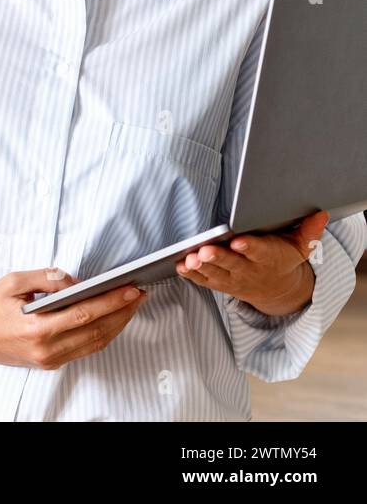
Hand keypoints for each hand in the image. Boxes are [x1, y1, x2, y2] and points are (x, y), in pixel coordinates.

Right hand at [0, 268, 146, 369]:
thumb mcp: (14, 281)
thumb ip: (48, 278)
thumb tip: (78, 282)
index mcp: (36, 328)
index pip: (86, 314)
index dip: (113, 302)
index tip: (132, 289)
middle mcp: (46, 349)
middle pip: (97, 331)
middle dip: (123, 312)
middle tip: (139, 294)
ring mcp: (49, 360)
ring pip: (95, 343)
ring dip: (117, 325)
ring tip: (131, 306)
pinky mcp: (49, 363)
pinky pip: (84, 349)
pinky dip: (102, 334)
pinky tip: (111, 319)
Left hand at [175, 210, 326, 316]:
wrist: (277, 289)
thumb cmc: (283, 259)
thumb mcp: (301, 247)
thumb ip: (309, 231)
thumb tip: (321, 213)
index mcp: (269, 258)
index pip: (259, 252)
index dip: (249, 248)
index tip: (239, 242)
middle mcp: (249, 269)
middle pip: (232, 263)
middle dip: (218, 257)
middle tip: (205, 250)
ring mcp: (233, 278)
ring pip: (215, 273)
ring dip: (201, 266)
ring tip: (190, 258)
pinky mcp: (220, 283)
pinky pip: (204, 280)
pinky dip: (192, 274)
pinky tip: (181, 265)